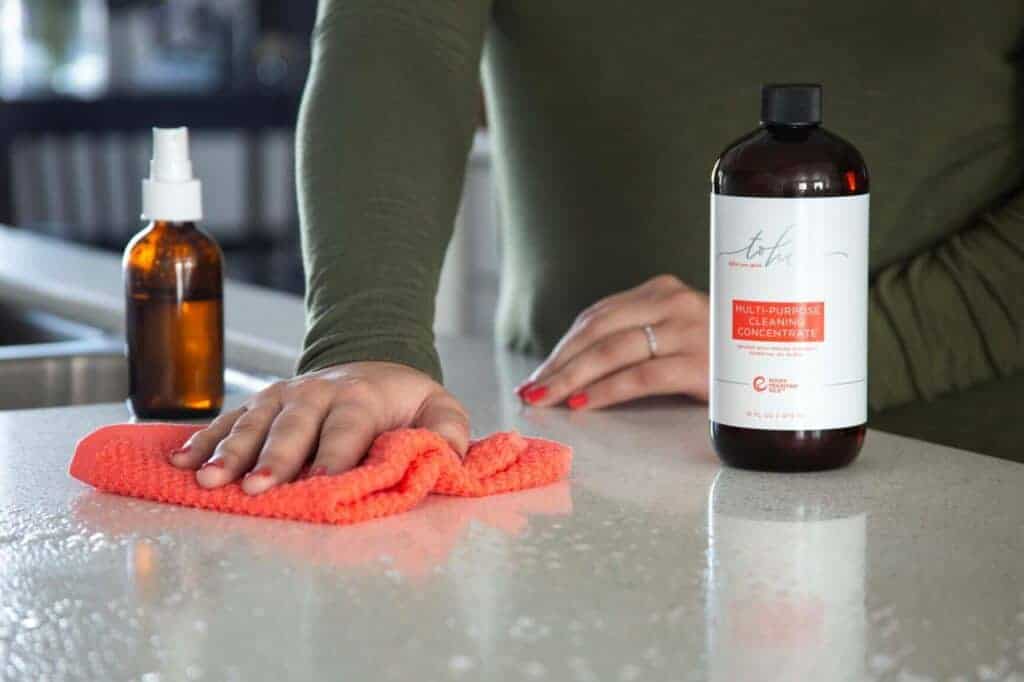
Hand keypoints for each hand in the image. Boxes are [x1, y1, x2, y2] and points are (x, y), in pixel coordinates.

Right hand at [167, 361, 469, 494]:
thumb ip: (448, 432)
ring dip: (228, 452)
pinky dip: (202, 439)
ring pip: (253, 422)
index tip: (323, 483)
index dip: (336, 454)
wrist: (373, 364)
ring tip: (206, 480)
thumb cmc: (405, 402)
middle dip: (274, 458)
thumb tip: (447, 458)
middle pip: (293, 425)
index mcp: (361, 396)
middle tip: (256, 490)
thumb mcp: (439, 409)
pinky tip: (179, 463)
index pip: (348, 427)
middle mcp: (316, 393)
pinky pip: (227, 420)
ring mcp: (283, 397)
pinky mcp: (261, 404)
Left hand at [516, 274, 708, 409]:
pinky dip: (607, 391)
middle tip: (531, 391)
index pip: (598, 316)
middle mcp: (676, 302)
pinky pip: (642, 376)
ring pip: (615, 351)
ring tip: (547, 399)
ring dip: (573, 378)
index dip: (562, 346)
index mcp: (663, 291)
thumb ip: (635, 338)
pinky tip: (584, 404)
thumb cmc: (719, 355)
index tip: (537, 373)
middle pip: (600, 331)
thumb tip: (573, 368)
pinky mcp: (703, 362)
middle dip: (560, 364)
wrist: (785, 361)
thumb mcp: (676, 335)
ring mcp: (691, 330)